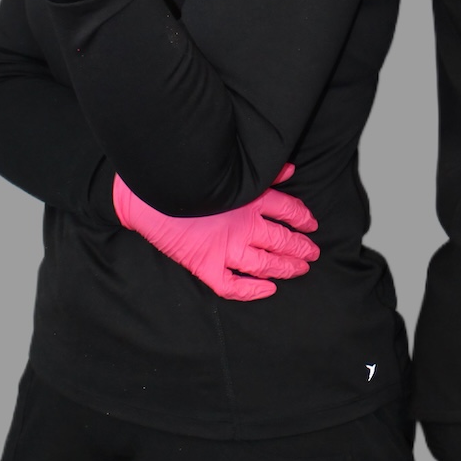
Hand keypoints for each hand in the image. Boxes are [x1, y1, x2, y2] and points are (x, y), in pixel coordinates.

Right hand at [112, 165, 319, 300]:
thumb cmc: (189, 176)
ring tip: (300, 270)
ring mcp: (226, 249)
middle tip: (313, 253)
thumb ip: (263, 172)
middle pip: (283, 240)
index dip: (304, 218)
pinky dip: (252, 291)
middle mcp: (244, 227)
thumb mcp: (229, 169)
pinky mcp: (207, 266)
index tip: (311, 224)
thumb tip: (290, 171)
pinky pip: (234, 286)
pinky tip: (268, 289)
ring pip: (266, 264)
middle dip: (302, 247)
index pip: (289, 210)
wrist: (147, 193)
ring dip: (286, 268)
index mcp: (251, 200)